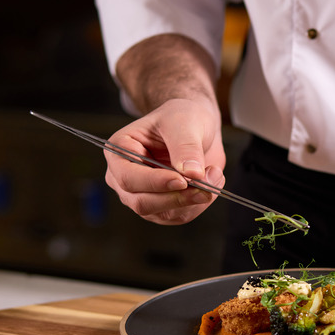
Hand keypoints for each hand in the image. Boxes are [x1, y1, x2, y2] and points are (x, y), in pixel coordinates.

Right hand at [104, 98, 225, 224]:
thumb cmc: (182, 118)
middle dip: (177, 197)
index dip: (155, 182)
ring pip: (163, 214)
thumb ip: (186, 147)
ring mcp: (142, 195)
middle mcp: (124, 178)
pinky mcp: (163, 208)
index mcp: (119, 151)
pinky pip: (180, 216)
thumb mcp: (184, 122)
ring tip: (214, 175)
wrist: (197, 128)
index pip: (128, 177)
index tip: (182, 180)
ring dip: (193, 200)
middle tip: (206, 187)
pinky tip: (211, 183)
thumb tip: (192, 174)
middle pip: (142, 202)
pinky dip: (199, 204)